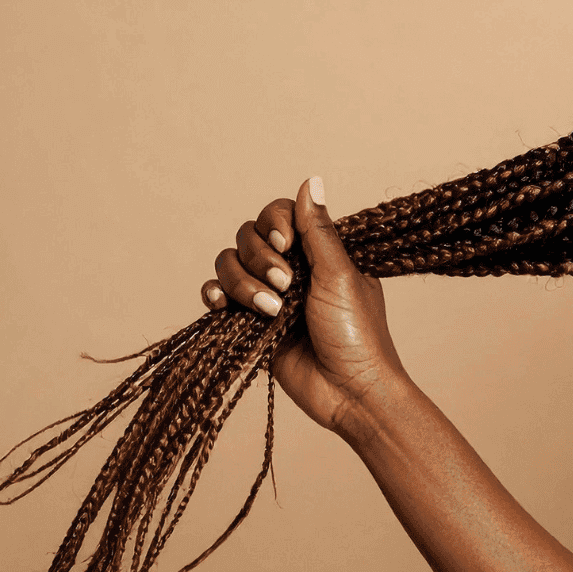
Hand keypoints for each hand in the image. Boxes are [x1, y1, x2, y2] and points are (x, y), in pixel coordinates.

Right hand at [201, 177, 408, 436]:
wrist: (349, 391)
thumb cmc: (357, 334)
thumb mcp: (340, 275)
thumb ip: (318, 230)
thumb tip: (311, 180)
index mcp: (319, 251)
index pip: (281, 214)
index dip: (275, 223)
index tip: (286, 245)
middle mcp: (291, 267)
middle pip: (249, 236)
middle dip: (260, 259)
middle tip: (286, 286)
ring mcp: (268, 294)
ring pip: (229, 264)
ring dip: (242, 282)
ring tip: (271, 310)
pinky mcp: (249, 322)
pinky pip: (217, 295)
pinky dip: (215, 295)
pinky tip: (223, 306)